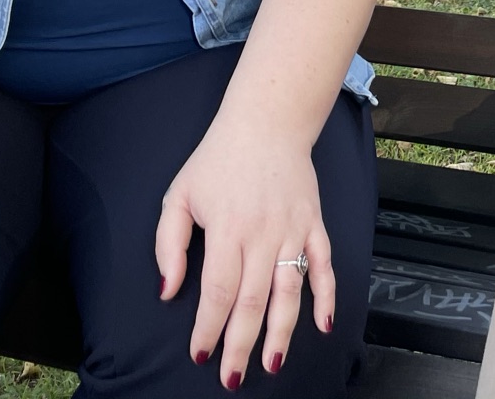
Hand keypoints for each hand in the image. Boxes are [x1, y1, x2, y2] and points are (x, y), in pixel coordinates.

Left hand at [156, 122, 333, 390]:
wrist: (268, 121)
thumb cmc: (218, 159)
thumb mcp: (179, 194)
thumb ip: (169, 245)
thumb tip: (168, 291)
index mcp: (227, 229)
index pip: (217, 291)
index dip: (208, 328)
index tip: (200, 354)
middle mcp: (262, 234)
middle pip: (253, 301)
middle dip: (241, 345)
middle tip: (232, 378)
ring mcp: (293, 230)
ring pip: (290, 291)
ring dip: (282, 332)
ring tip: (272, 364)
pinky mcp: (314, 224)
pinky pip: (324, 265)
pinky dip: (326, 296)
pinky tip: (323, 325)